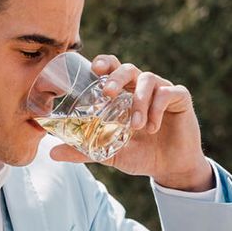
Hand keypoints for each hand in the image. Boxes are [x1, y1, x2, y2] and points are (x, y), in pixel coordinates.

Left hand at [49, 55, 214, 190]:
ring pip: (148, 79)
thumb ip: (83, 151)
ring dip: (138, 101)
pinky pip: (168, 93)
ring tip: (135, 125)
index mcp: (123, 94)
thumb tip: (51, 153)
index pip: (112, 69)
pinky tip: (152, 127)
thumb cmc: (139, 153)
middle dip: (116, 76)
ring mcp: (162, 90)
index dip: (104, 63)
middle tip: (107, 92)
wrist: (169, 167)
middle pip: (128, 68)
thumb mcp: (108, 153)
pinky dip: (157, 108)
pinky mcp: (180, 98)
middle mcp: (141, 87)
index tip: (94, 69)